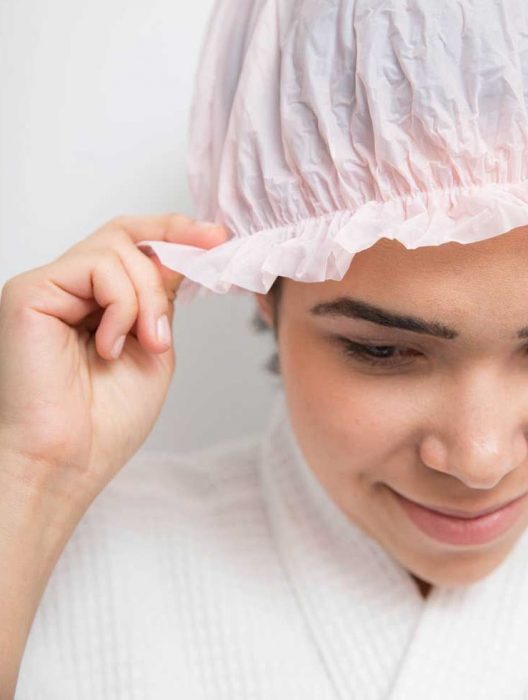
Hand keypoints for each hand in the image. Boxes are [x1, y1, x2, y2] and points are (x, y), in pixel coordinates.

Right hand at [0, 213, 227, 509]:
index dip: (176, 234)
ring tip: (147, 343)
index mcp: (98, 303)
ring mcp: (50, 288)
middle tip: (207, 252)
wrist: (69, 461)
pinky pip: (96, 268)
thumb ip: (161, 300)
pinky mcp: (30, 292)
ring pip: (117, 248)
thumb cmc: (105, 422)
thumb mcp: (153, 348)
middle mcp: (71, 290)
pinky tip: (109, 346)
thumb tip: (178, 255)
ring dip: (149, 297)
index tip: (217, 237)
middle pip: (125, 234)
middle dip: (172, 240)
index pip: (134, 247)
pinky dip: (121, 305)